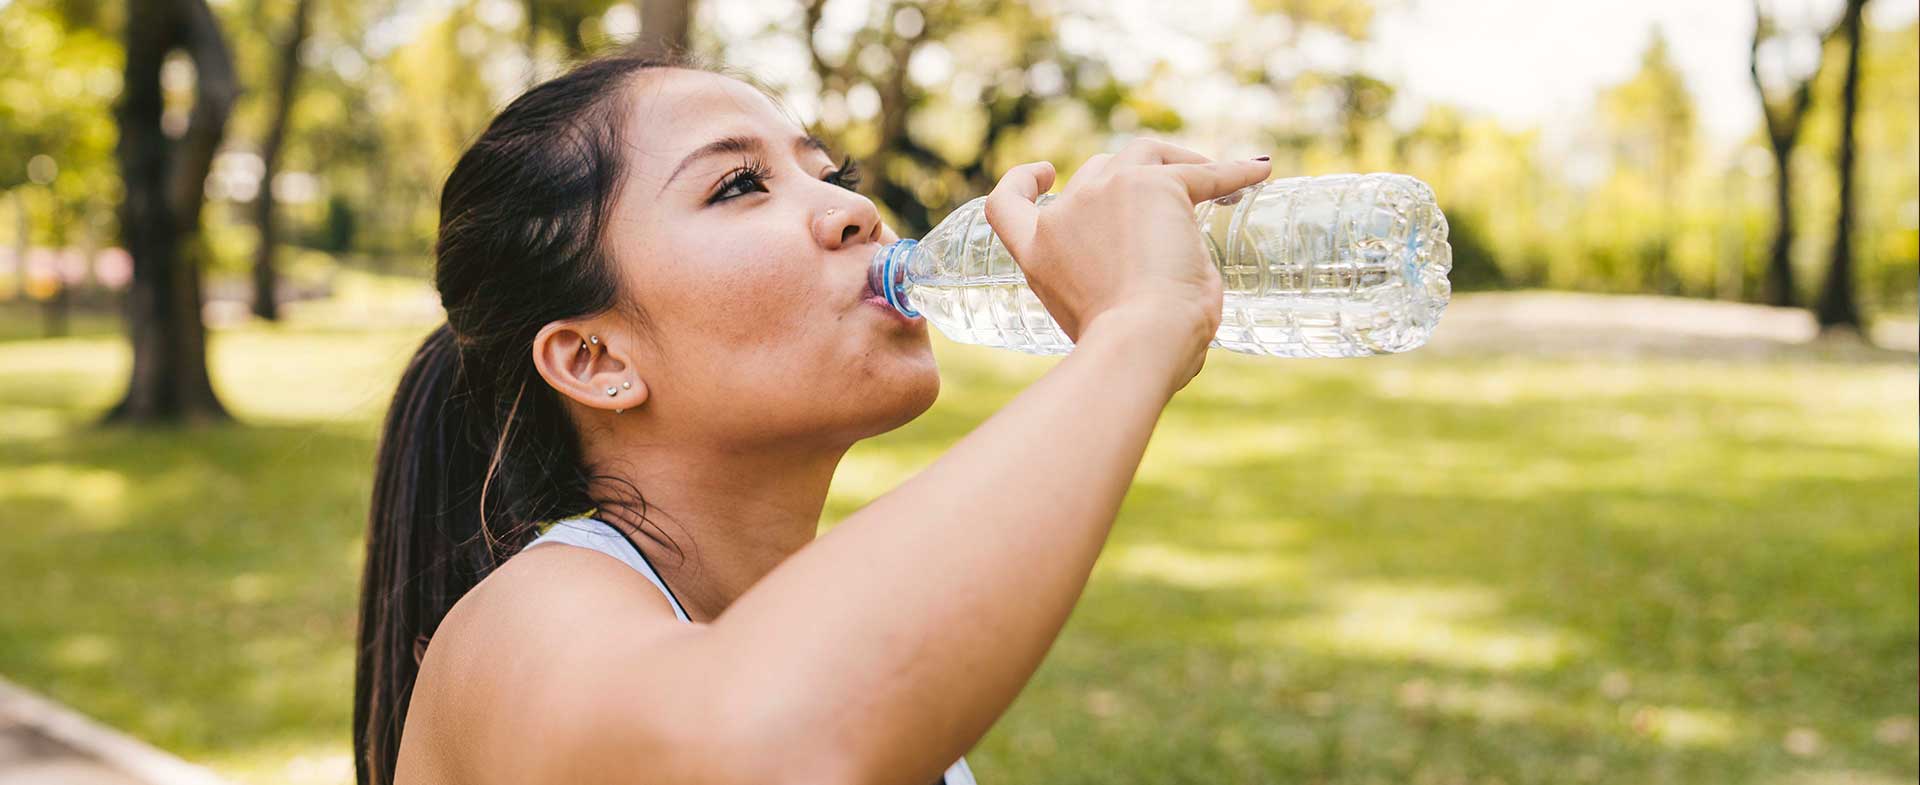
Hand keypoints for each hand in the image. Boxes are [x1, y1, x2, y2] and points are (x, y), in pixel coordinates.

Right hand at [983, 138, 1270, 389]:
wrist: (1136, 342)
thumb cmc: (1123, 352)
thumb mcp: (1100, 322)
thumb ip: (1115, 297)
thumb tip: (1168, 294)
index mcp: (1037, 254)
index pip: (1006, 205)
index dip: (1024, 182)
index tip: (1046, 172)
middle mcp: (1064, 215)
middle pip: (1094, 173)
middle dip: (1127, 180)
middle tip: (1171, 201)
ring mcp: (1106, 192)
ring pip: (1143, 154)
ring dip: (1175, 162)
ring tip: (1211, 178)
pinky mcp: (1156, 185)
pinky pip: (1206, 173)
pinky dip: (1235, 171)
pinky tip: (1261, 171)